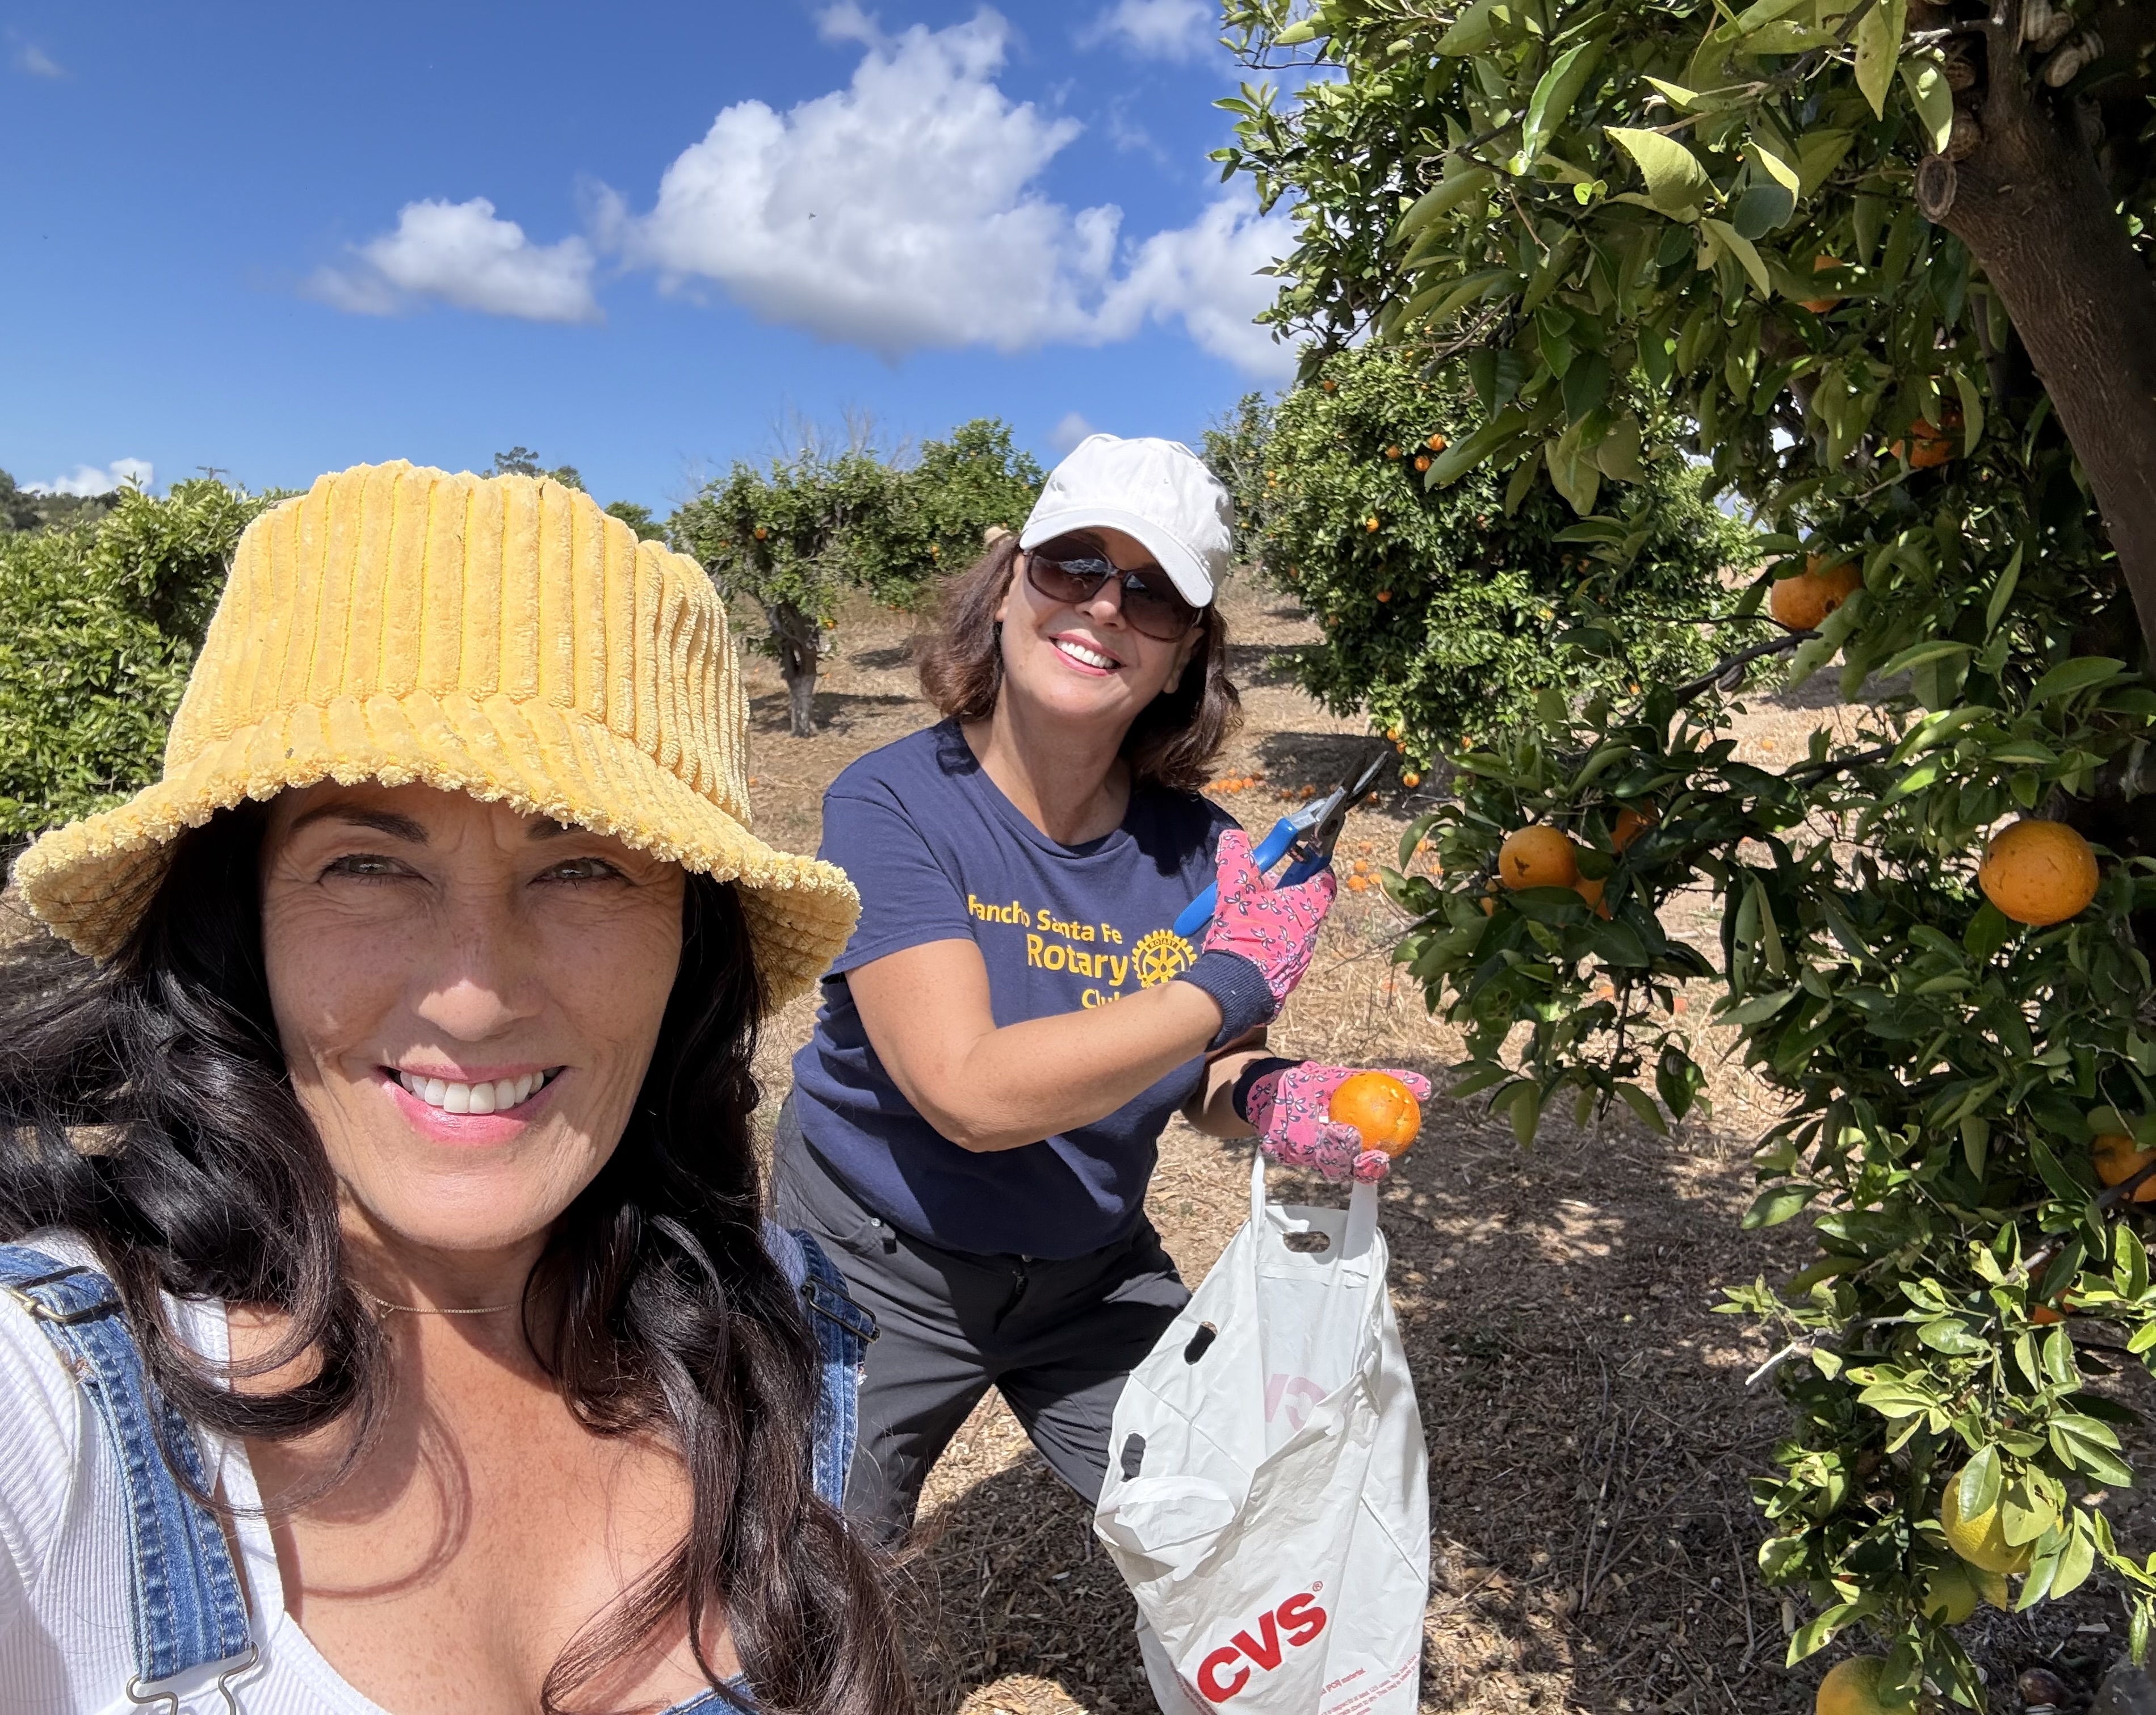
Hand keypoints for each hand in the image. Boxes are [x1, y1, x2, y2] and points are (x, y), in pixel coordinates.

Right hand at [1199, 829, 1335, 1006]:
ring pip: (1297, 927)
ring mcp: (1302, 955)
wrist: (1234, 988)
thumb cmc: (1241, 935)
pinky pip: (1287, 948)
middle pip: (1309, 903)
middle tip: (1266, 885)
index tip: (1303, 858)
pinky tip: (1251, 938)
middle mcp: (1311, 932)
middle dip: (1289, 891)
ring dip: (1280, 915)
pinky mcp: (1289, 973)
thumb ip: (1236, 858)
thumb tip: (1232, 836)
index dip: (1316, 866)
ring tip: (1253, 912)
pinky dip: (1274, 938)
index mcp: (1306, 907)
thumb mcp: (1234, 889)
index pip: (1326, 880)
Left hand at [1247, 1062, 1431, 1182]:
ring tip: (1335, 1131)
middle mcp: (1320, 1157)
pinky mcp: (1273, 1145)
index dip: (1372, 1169)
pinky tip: (1301, 1123)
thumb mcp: (1353, 1079)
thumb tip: (1427, 1087)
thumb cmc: (1318, 1085)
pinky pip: (1285, 1144)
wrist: (1273, 1083)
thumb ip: (1389, 1083)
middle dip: (1347, 1161)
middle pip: (1337, 1169)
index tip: (1380, 1157)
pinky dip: (1293, 1133)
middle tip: (1356, 1141)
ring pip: (1311, 1159)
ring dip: (1322, 1146)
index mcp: (1343, 1150)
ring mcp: (1295, 1154)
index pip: (1362, 1168)